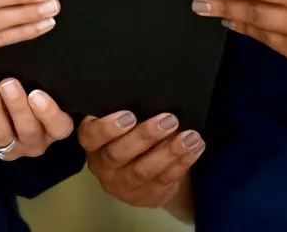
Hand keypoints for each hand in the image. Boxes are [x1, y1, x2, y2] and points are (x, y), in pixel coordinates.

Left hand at [0, 80, 73, 160]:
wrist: (7, 104)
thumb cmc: (33, 91)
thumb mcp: (47, 87)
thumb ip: (52, 82)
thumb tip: (62, 57)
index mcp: (54, 129)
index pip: (58, 126)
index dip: (49, 113)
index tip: (36, 93)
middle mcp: (34, 142)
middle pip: (28, 131)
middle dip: (16, 107)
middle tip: (8, 83)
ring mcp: (9, 149)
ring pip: (1, 135)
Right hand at [79, 111, 203, 208]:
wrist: (146, 176)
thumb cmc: (132, 136)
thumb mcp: (122, 126)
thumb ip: (127, 111)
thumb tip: (148, 89)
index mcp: (94, 145)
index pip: (90, 137)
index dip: (106, 127)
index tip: (128, 115)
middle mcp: (105, 168)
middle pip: (119, 153)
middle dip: (145, 135)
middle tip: (169, 119)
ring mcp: (125, 185)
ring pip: (144, 169)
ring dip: (170, 151)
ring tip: (190, 135)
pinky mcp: (148, 196)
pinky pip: (166, 179)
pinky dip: (183, 162)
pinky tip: (196, 146)